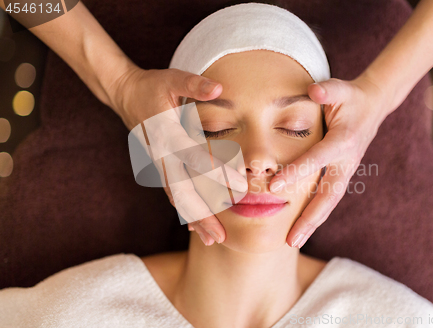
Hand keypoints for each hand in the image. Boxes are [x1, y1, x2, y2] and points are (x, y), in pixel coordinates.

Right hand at [110, 65, 247, 244]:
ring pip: (176, 197)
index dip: (217, 171)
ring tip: (212, 240)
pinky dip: (184, 211)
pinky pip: (171, 193)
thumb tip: (220, 87)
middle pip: (181, 189)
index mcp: (167, 133)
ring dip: (194, 219)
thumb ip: (194, 84)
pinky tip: (195, 228)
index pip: (194, 156)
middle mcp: (162, 154)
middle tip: (221, 236)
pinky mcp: (160, 167)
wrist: (125, 96)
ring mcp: (159, 164)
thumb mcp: (172, 78)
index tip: (240, 185)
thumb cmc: (153, 86)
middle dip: (201, 213)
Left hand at [269, 74, 393, 247]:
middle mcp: (346, 161)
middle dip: (309, 219)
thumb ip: (327, 90)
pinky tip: (301, 226)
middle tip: (291, 240)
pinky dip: (316, 213)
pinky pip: (329, 197)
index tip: (273, 188)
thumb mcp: (340, 88)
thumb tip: (313, 91)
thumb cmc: (351, 97)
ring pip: (329, 202)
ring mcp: (346, 170)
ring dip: (312, 223)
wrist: (374, 106)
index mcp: (343, 141)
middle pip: (328, 196)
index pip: (316, 160)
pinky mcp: (343, 174)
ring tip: (293, 242)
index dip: (295, 173)